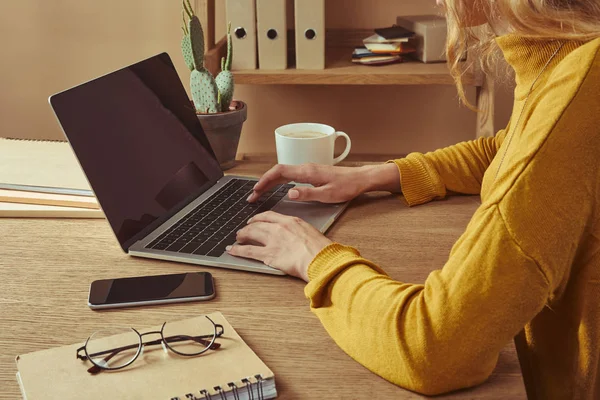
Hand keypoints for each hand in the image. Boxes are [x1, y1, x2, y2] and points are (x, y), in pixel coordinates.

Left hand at [226, 211, 332, 280]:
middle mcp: (279, 228)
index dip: (259, 218)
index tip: (255, 220)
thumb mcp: (310, 232)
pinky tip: (232, 250)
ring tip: (237, 239)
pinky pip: (248, 251)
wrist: (320, 258)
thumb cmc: (320, 249)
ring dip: (241, 236)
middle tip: (243, 230)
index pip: (269, 215)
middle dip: (248, 227)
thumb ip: (298, 231)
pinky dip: (238, 250)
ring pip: (250, 235)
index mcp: (290, 221)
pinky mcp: (268, 255)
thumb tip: (295, 236)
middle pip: (257, 224)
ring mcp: (272, 241)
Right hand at [247, 163, 400, 203]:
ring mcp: (308, 169)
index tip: (256, 190)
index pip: (279, 172)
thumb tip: (289, 193)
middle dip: (263, 183)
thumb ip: (308, 193)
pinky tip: (277, 188)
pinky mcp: (311, 173)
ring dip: (270, 182)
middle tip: (253, 196)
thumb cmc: (347, 187)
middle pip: (278, 172)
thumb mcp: (328, 194)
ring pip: (283, 173)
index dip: (265, 180)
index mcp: (307, 172)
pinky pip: (290, 175)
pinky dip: (279, 181)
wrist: (360, 179)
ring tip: (260, 193)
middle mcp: (305, 168)